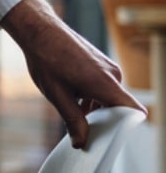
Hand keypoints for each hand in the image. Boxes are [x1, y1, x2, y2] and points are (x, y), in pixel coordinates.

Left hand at [2, 0, 144, 147]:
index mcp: (106, 84)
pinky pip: (105, 86)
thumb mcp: (57, 96)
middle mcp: (113, 75)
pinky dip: (93, 96)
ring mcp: (109, 68)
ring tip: (73, 111)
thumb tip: (81, 142)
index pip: (133, 112)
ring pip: (110, 97)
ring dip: (96, 108)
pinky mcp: (102, 64)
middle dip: (104, 120)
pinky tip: (73, 99)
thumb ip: (73, 121)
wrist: (39, 30)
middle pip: (120, 107)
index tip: (108, 137)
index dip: (125, 128)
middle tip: (84, 130)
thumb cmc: (46, 59)